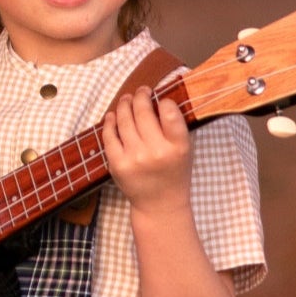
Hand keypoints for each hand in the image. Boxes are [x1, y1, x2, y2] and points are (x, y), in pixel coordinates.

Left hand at [101, 89, 191, 213]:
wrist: (159, 205)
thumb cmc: (174, 173)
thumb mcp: (185, 150)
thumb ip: (175, 126)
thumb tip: (159, 97)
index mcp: (178, 146)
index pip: (169, 111)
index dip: (163, 101)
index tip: (161, 100)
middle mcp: (156, 151)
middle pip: (143, 111)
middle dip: (141, 96)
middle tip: (142, 91)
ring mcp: (134, 158)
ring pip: (124, 119)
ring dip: (124, 104)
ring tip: (127, 99)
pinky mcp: (117, 164)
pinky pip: (109, 136)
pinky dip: (110, 121)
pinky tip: (113, 115)